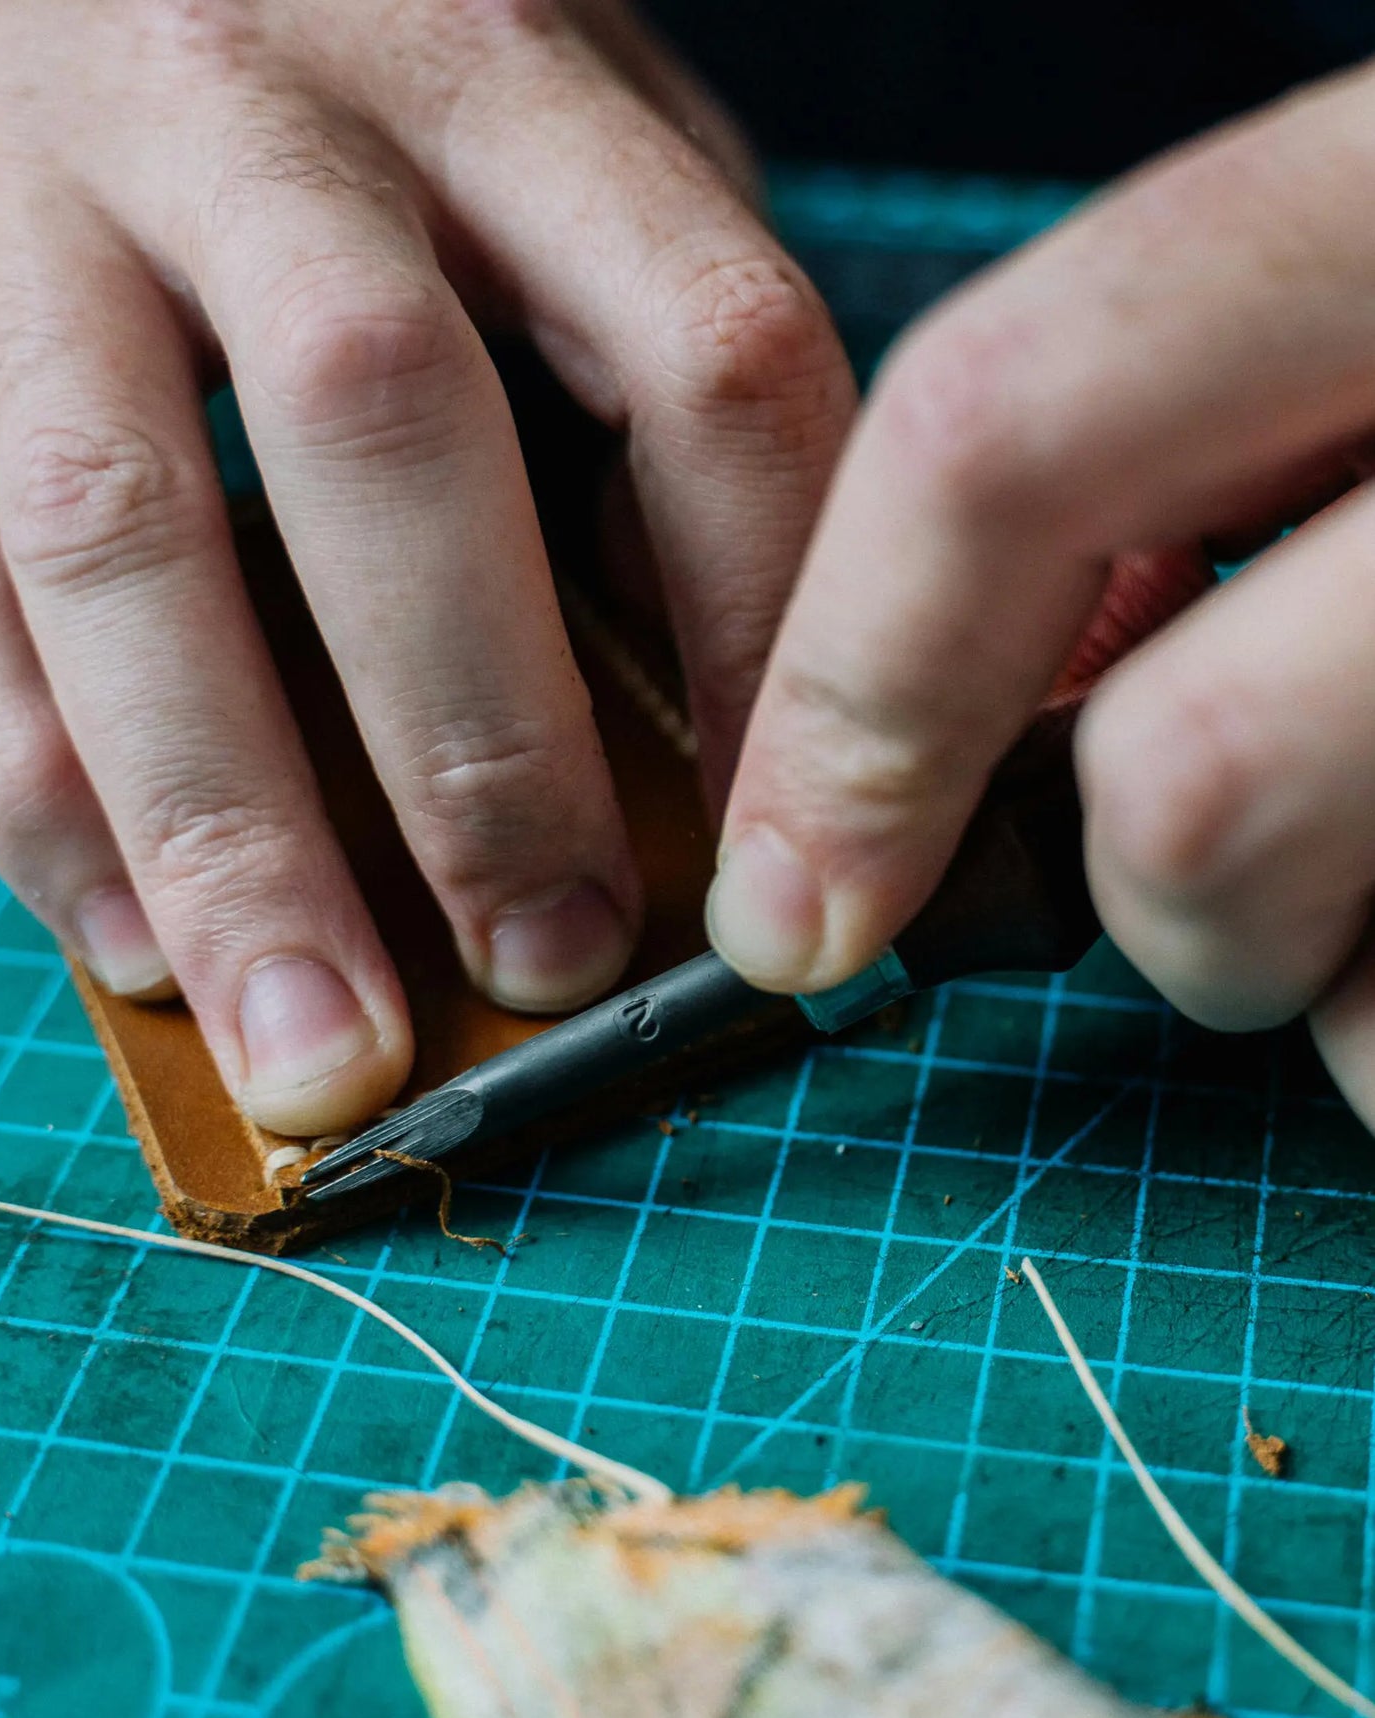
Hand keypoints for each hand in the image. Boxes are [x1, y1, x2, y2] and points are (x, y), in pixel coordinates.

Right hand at [0, 0, 854, 1134]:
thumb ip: (646, 360)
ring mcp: (34, 212)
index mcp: (498, 64)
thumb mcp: (558, 142)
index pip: (700, 351)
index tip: (784, 840)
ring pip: (115, 537)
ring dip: (226, 832)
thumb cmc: (360, 80)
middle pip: (382, 434)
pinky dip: (35, 795)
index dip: (762, 623)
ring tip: (321, 1048)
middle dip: (477, 745)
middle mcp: (255, 113)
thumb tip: (713, 681)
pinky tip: (137, 949)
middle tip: (551, 962)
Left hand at [708, 63, 1374, 1133]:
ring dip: (1353, 977)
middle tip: (1243, 872)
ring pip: (1355, 990)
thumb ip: (1182, 472)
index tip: (786, 896)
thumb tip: (978, 729)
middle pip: (1185, 785)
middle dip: (1163, 896)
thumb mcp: (1366, 342)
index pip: (1009, 428)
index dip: (853, 689)